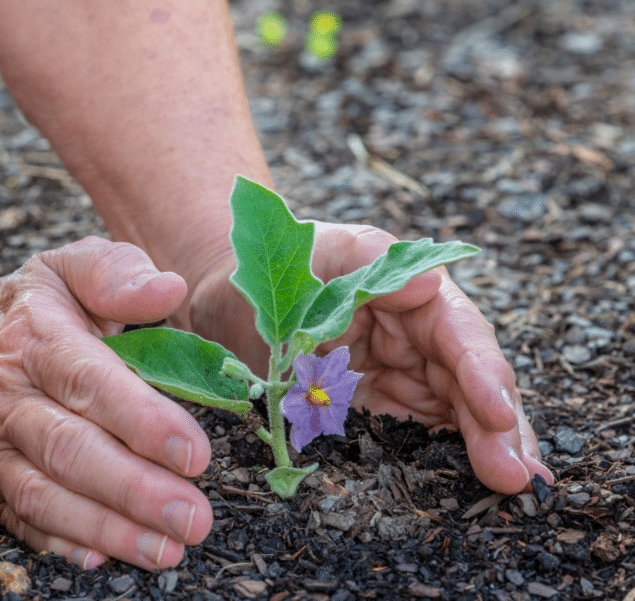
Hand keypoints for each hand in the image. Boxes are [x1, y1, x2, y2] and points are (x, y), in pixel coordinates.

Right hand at [0, 237, 212, 569]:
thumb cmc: (27, 311)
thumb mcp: (64, 269)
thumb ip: (116, 272)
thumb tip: (168, 288)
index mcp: (34, 337)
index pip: (88, 380)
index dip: (142, 419)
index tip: (195, 452)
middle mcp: (7, 396)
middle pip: (69, 449)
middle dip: (135, 490)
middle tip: (194, 517)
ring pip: (45, 495)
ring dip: (108, 528)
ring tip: (167, 549)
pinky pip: (21, 521)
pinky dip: (61, 544)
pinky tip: (103, 559)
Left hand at [181, 223, 553, 494]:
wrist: (226, 298)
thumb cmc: (269, 268)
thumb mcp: (312, 254)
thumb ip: (365, 265)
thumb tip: (431, 283)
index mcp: (409, 294)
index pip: (458, 334)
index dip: (482, 373)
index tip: (498, 412)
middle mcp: (415, 337)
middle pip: (469, 381)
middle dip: (498, 426)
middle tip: (518, 475)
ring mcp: (399, 375)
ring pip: (455, 413)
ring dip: (488, 449)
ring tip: (516, 486)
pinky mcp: (377, 409)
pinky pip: (417, 434)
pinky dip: (447, 460)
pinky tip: (472, 489)